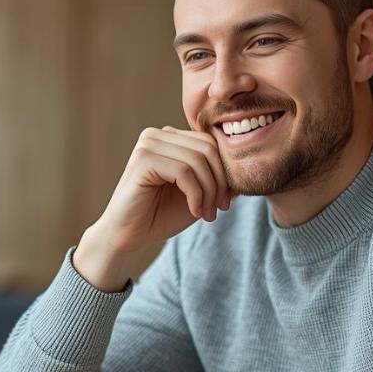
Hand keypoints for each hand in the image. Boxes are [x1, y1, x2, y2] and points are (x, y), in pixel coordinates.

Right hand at [75, 126, 232, 290]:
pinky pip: (184, 172)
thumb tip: (244, 172)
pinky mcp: (143, 160)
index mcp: (170, 138)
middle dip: (220, 182)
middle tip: (218, 209)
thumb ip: (218, 181)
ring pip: (198, 160)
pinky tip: (194, 211)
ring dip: (209, 191)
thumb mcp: (198, 196)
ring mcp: (148, 144)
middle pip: (208, 149)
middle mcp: (157, 135)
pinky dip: (196, 195)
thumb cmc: (160, 215)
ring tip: (206, 213)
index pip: (211, 143)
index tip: (225, 202)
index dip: (225, 173)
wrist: (127, 236)